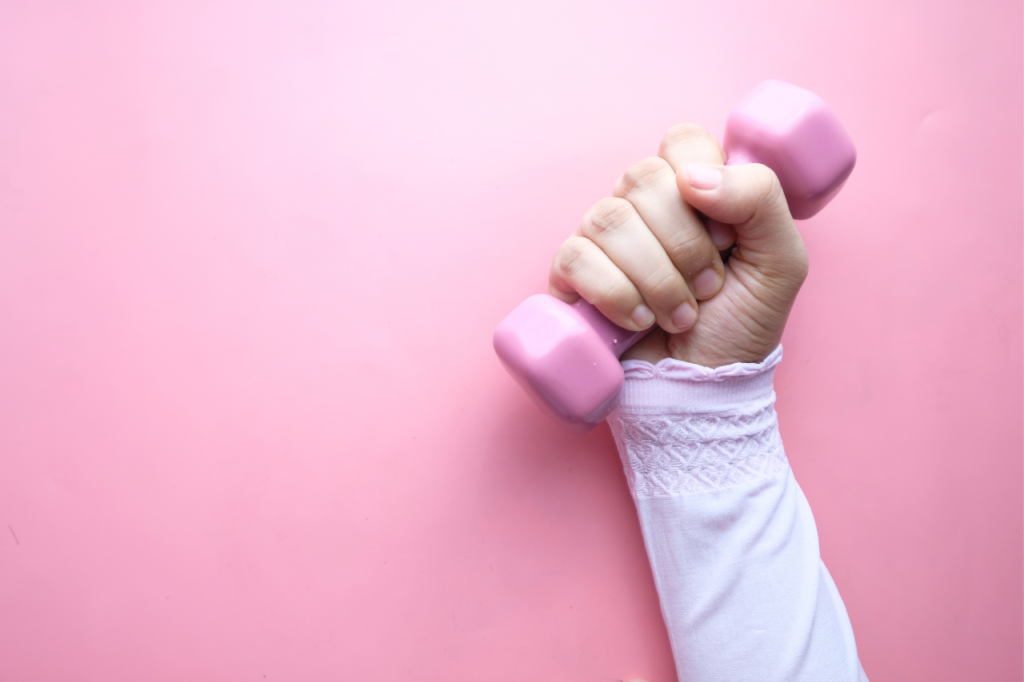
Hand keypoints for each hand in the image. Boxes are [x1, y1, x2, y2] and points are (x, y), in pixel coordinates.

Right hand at [548, 124, 807, 367]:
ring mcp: (602, 237)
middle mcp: (642, 205)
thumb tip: (692, 177)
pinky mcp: (570, 274)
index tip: (726, 235)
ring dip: (656, 278)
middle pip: (642, 177)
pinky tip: (638, 320)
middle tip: (708, 287)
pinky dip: (616, 294)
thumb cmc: (741, 326)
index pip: (681, 141)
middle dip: (684, 244)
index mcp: (693, 189)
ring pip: (609, 218)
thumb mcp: (781, 262)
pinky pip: (575, 256)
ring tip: (679, 314)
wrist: (703, 388)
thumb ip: (761, 198)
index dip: (703, 181)